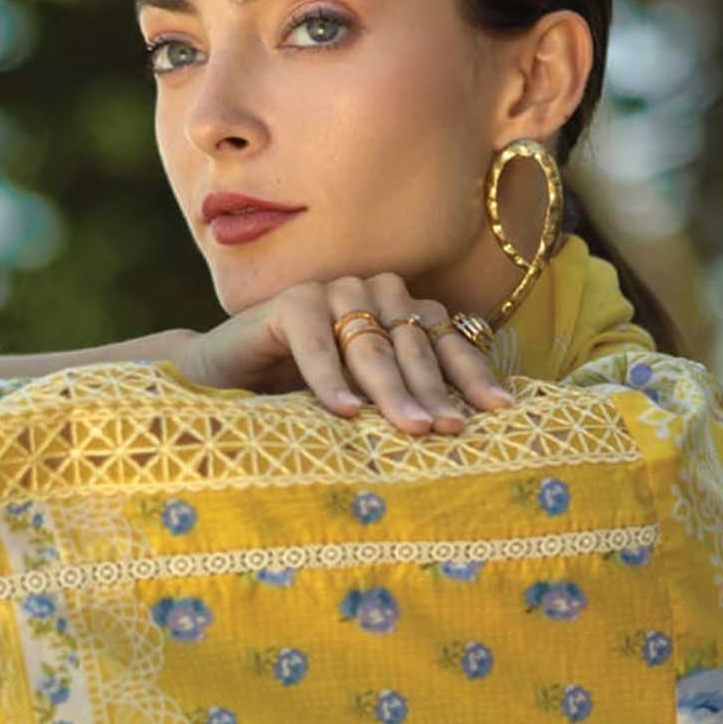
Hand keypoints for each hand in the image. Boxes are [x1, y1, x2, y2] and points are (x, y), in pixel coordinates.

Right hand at [170, 275, 515, 432]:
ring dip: (391, 389)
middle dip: (432, 390)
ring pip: (371, 344)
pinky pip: (318, 344)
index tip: (500, 410)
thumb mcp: (361, 400)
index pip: (446, 339)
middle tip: (447, 428)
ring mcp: (332, 292)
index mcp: (398, 312)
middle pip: (412, 345)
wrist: (222, 381)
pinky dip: (332, 380)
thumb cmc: (296, 397)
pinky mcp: (291, 302)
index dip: (472, 374)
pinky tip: (346, 413)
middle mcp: (372, 294)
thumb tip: (462, 430)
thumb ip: (401, 399)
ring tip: (410, 428)